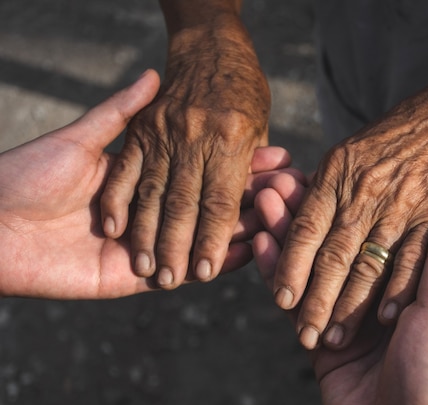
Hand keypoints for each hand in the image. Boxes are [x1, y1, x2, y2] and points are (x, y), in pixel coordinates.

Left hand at [0, 69, 288, 298]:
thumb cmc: (28, 175)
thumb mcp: (82, 139)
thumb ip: (121, 114)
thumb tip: (154, 76)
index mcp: (142, 180)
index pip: (201, 171)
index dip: (237, 163)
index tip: (275, 151)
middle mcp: (151, 213)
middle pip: (211, 205)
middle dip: (253, 195)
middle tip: (293, 186)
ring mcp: (147, 246)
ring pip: (206, 237)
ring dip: (246, 226)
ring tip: (284, 213)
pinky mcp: (136, 279)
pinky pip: (185, 272)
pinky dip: (219, 262)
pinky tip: (253, 247)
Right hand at [100, 6, 270, 289]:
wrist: (211, 46)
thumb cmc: (245, 91)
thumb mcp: (258, 127)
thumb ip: (250, 169)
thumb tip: (253, 214)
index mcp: (230, 139)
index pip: (220, 201)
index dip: (213, 240)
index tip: (204, 273)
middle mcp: (194, 136)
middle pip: (184, 202)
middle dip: (178, 246)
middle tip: (173, 280)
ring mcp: (162, 132)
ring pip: (152, 191)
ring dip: (147, 233)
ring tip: (144, 267)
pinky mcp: (139, 128)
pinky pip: (124, 168)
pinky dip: (118, 199)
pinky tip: (114, 229)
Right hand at [253, 176, 427, 404]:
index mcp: (407, 284)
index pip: (371, 229)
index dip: (347, 200)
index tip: (327, 168)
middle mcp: (374, 296)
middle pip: (334, 242)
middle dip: (307, 211)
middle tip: (282, 178)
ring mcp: (343, 317)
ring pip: (308, 264)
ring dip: (285, 231)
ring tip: (265, 197)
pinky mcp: (317, 342)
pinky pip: (292, 299)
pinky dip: (275, 269)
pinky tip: (260, 239)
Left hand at [269, 83, 427, 348]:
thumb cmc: (402, 134)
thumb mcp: (353, 151)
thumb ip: (329, 189)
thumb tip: (298, 222)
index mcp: (338, 173)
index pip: (306, 228)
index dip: (290, 265)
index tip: (281, 301)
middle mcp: (365, 190)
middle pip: (333, 254)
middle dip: (316, 298)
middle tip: (303, 333)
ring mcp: (402, 203)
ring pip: (368, 262)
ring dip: (352, 304)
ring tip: (335, 337)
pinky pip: (414, 257)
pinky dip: (399, 287)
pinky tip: (385, 316)